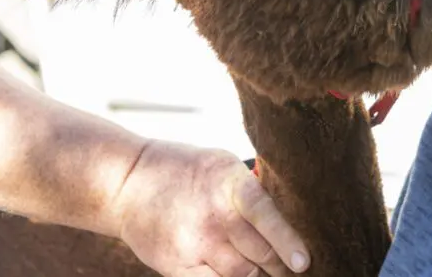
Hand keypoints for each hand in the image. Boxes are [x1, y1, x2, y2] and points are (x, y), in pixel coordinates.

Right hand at [108, 140, 309, 276]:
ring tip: (267, 269)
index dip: (287, 241)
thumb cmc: (186, 171)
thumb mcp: (224, 165)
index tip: (304, 262)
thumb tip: (290, 219)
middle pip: (260, 254)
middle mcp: (213, 217)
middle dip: (281, 265)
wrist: (127, 182)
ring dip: (258, 275)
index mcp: (229, 185)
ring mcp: (194, 245)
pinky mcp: (176, 266)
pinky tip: (237, 275)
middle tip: (292, 266)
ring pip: (242, 275)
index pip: (266, 215)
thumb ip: (253, 192)